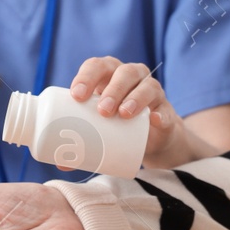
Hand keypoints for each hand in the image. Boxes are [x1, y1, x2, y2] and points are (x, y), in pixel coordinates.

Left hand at [68, 56, 190, 167]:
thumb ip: (81, 140)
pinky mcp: (166, 111)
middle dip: (113, 89)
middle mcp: (132, 77)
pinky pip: (167, 110)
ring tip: (123, 114)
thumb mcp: (98, 127)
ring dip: (135, 98)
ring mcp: (152, 92)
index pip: (97, 67)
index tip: (77, 95)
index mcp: (109, 75)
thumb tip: (62, 162)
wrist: (150, 136)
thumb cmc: (116, 123)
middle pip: (124, 73)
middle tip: (103, 110)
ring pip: (148, 86)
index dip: (87, 76)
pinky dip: (162, 114)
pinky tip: (155, 119)